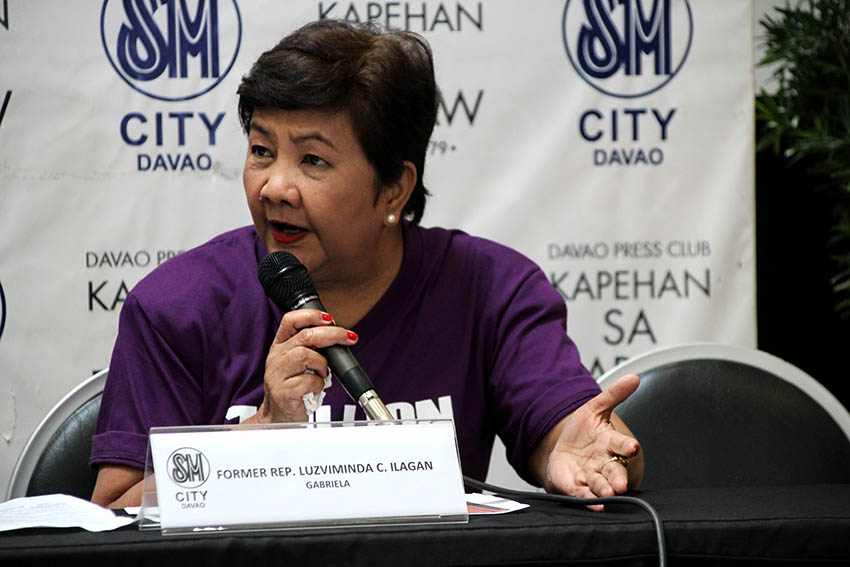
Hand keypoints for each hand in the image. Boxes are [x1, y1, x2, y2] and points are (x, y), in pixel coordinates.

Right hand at [251, 309, 356, 422]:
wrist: (279, 417)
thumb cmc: (292, 388)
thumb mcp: (297, 363)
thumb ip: (311, 348)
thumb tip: (337, 336)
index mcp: (279, 346)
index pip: (290, 320)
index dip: (311, 315)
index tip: (330, 319)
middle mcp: (276, 357)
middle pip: (305, 335)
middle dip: (333, 334)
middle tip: (350, 337)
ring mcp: (277, 375)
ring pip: (306, 355)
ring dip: (322, 363)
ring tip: (323, 373)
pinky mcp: (284, 392)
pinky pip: (310, 381)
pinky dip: (319, 384)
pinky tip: (315, 389)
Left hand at [543, 374, 641, 509]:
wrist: (564, 447)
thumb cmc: (584, 430)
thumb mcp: (595, 408)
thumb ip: (614, 394)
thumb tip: (634, 377)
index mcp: (610, 442)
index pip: (621, 444)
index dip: (626, 446)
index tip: (632, 447)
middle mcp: (604, 462)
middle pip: (614, 470)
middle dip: (618, 477)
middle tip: (621, 484)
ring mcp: (591, 475)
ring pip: (601, 485)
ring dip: (605, 490)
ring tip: (608, 495)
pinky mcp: (577, 486)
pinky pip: (584, 494)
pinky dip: (589, 500)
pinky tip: (594, 504)